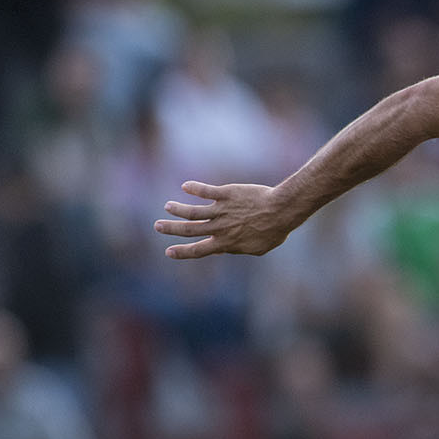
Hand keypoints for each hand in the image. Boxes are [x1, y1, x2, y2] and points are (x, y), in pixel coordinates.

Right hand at [154, 180, 293, 258]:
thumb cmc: (274, 230)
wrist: (281, 211)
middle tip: (157, 226)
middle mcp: (220, 228)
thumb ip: (239, 249)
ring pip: (193, 212)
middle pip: (190, 230)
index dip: (183, 252)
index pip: (199, 250)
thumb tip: (226, 249)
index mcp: (226, 243)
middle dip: (172, 229)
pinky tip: (186, 186)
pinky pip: (206, 191)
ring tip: (168, 207)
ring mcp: (222, 210)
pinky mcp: (227, 194)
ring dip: (178, 210)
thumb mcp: (258, 248)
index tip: (169, 252)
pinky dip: (195, 188)